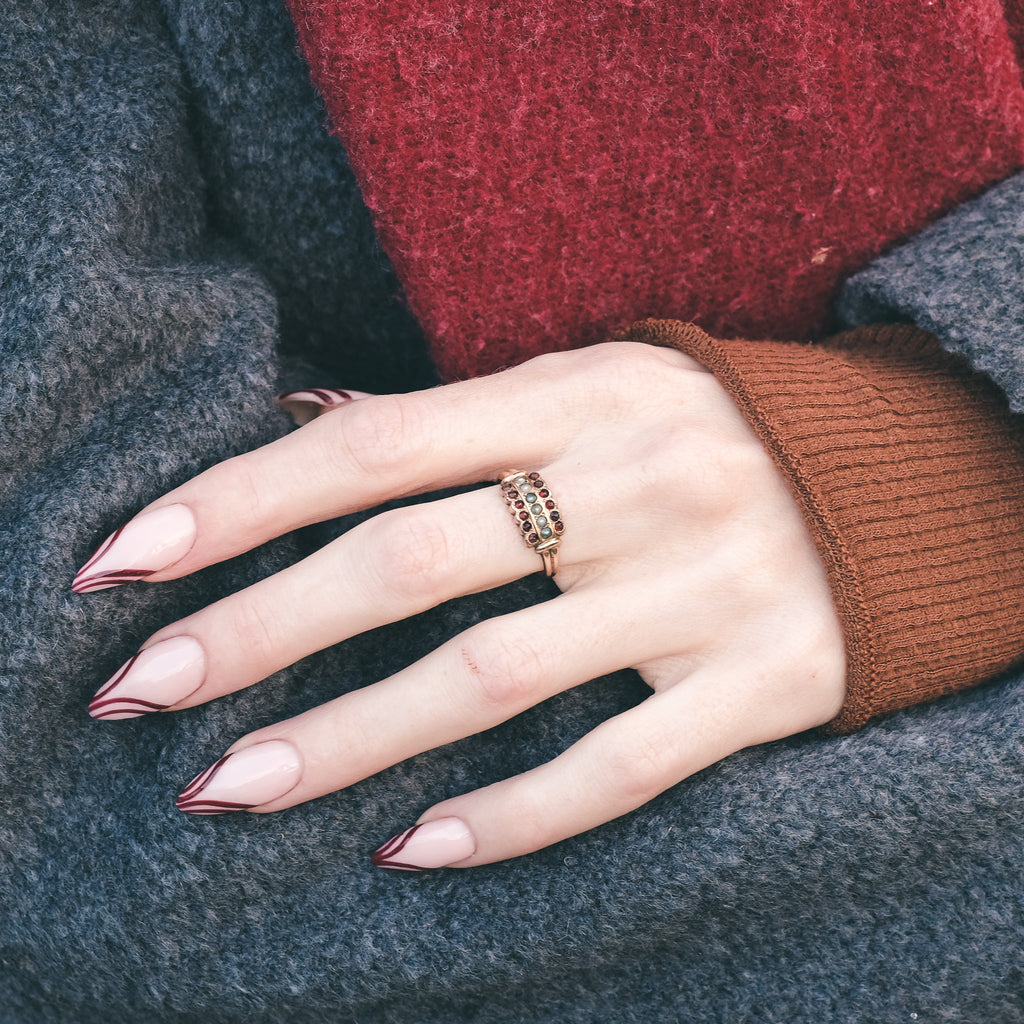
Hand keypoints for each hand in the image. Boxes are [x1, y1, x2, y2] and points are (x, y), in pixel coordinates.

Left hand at [75, 341, 845, 867]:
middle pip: (410, 566)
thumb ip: (457, 418)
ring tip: (231, 785)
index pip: (377, 447)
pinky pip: (616, 769)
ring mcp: (700, 591)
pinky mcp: (758, 684)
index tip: (128, 560)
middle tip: (141, 689)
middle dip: (260, 631)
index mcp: (581, 397)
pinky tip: (409, 851)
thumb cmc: (702, 432)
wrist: (894, 484)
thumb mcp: (591, 389)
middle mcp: (635, 488)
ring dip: (347, 741)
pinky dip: (506, 819)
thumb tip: (302, 428)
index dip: (242, 499)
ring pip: (490, 680)